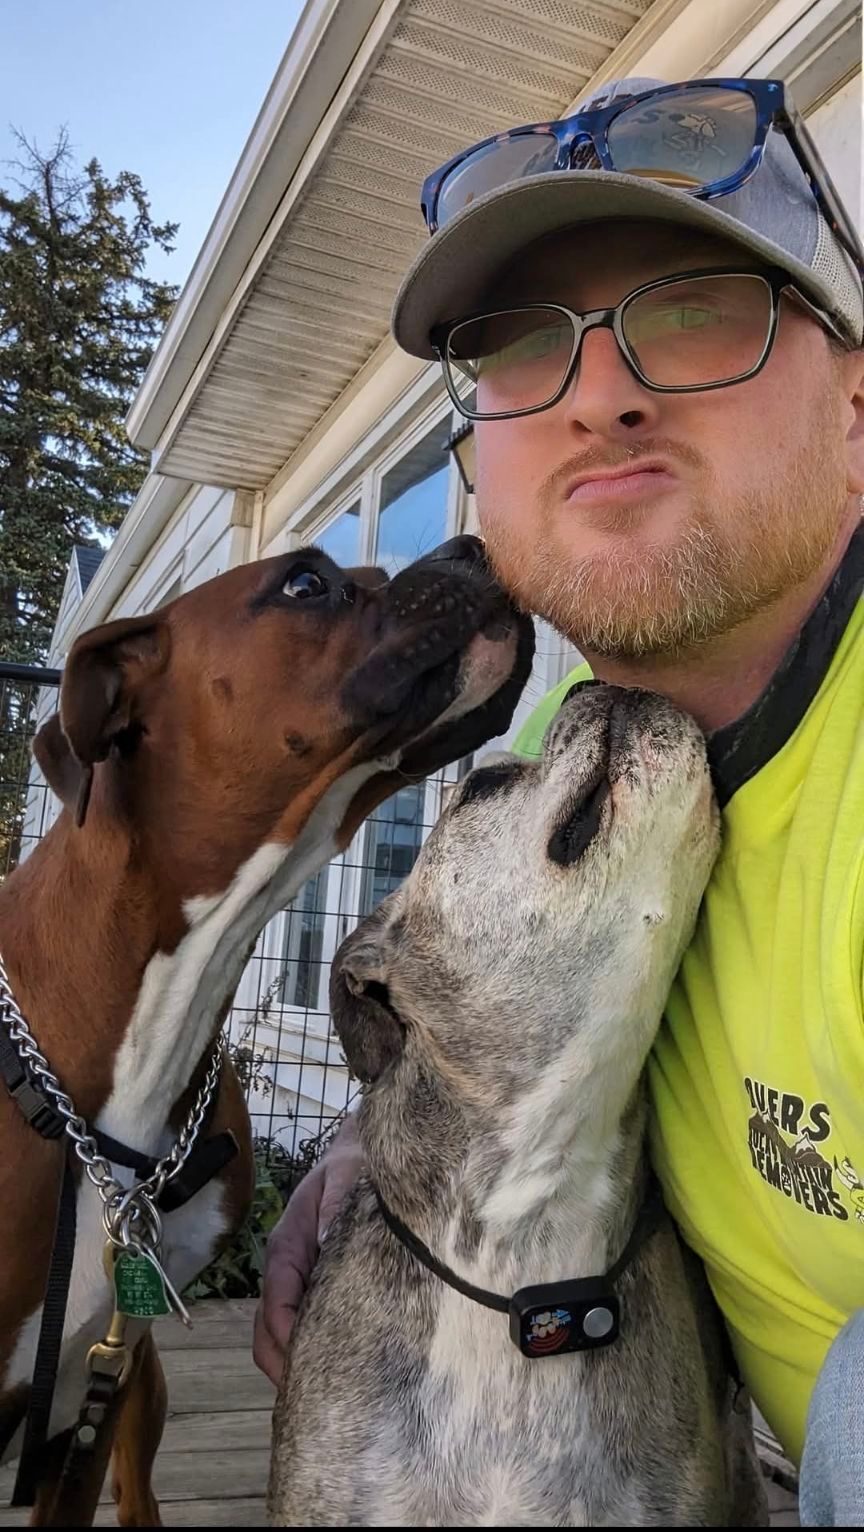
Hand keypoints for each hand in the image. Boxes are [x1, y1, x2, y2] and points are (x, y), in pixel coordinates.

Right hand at [253, 1114, 362, 1384]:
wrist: (361, 1155)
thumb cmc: (353, 1165)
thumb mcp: (345, 1179)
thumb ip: (335, 1209)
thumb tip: (327, 1240)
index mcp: (288, 1245)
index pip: (276, 1299)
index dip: (287, 1335)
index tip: (306, 1364)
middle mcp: (287, 1268)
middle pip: (268, 1329)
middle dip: (285, 1364)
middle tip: (314, 1397)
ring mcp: (298, 1281)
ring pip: (280, 1334)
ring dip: (294, 1363)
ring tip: (326, 1392)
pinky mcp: (314, 1288)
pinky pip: (301, 1326)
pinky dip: (308, 1351)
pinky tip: (337, 1368)